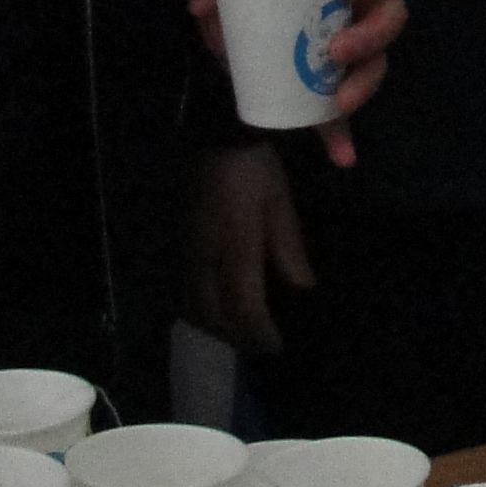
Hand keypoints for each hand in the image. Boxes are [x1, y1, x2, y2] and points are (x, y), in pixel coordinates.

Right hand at [185, 139, 311, 354]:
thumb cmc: (256, 172)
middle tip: (263, 344)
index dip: (260, 333)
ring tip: (243, 331)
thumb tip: (302, 290)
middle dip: (237, 337)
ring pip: (194, 309)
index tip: (278, 346)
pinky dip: (203, 311)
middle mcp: (205, 259)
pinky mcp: (183, 248)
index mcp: (234, 248)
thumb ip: (290, 252)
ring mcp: (188, 254)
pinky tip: (221, 309)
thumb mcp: (281, 208)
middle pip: (213, 316)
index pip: (244, 307)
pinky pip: (187, 294)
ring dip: (218, 327)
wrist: (217, 140)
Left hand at [188, 0, 403, 172]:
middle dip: (372, 33)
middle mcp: (352, 9)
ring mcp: (348, 52)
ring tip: (340, 101)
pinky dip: (341, 135)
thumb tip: (200, 4)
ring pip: (377, 62)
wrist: (229, 39)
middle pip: (389, 13)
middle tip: (337, 50)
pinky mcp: (329, 90)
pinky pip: (342, 115)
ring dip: (365, 82)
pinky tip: (342, 154)